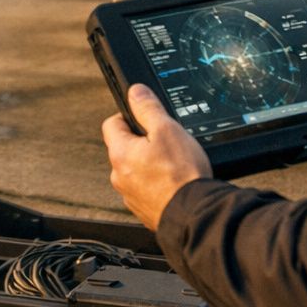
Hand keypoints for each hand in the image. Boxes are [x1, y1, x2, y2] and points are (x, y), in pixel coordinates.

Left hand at [103, 84, 211, 229]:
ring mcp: (131, 196)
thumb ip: (148, 108)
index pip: (112, 124)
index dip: (129, 116)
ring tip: (175, 164)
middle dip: (143, 142)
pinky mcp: (145, 210)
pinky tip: (176, 182)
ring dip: (151, 165)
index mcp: (120, 154)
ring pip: (136, 170)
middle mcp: (119, 176)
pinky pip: (147, 189)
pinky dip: (158, 184)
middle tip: (166, 142)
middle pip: (125, 148)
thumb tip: (135, 92)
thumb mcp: (167, 129)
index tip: (145, 117)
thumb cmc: (180, 175)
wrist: (194, 215)